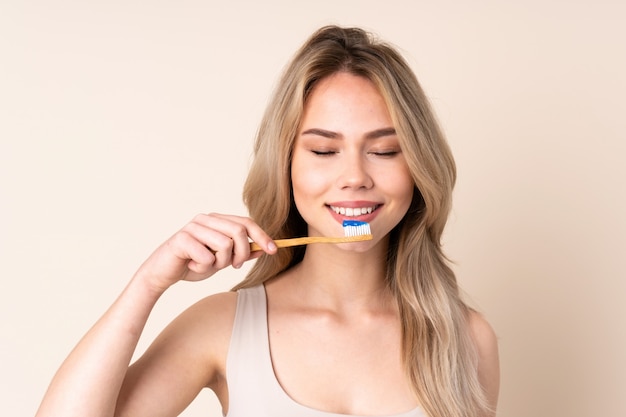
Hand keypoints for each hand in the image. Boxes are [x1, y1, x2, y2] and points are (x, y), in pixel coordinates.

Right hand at [134, 213, 276, 292]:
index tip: (273, 251)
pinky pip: (206, 257)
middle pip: (239, 232)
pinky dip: (203, 268)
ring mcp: (193, 227)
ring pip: (224, 245)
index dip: (262, 236)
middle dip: (242, 254)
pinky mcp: (182, 239)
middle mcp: (206, 219)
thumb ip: (241, 253)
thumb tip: (264, 249)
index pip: (246, 222)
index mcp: (217, 220)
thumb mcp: (222, 260)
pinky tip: (191, 266)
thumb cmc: (193, 263)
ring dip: (219, 263)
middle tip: (233, 266)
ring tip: (206, 265)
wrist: (163, 273)